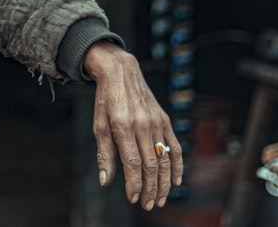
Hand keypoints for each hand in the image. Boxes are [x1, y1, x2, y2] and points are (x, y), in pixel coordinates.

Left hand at [82, 41, 182, 210]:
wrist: (121, 72)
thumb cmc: (106, 100)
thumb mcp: (98, 125)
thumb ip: (104, 154)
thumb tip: (105, 182)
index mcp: (123, 126)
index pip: (133, 164)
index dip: (134, 185)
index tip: (133, 198)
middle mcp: (143, 125)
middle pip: (151, 165)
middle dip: (150, 189)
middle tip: (147, 204)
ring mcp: (157, 122)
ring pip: (165, 159)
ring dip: (164, 183)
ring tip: (159, 199)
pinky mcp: (165, 120)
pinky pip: (175, 146)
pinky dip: (178, 166)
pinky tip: (175, 181)